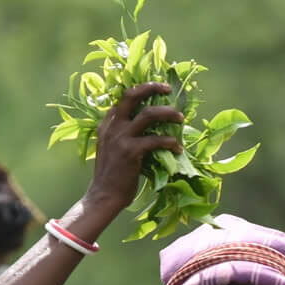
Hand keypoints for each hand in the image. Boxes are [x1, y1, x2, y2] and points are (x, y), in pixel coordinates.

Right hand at [87, 82, 183, 213]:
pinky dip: (169, 142)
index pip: (123, 99)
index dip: (140, 91)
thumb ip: (122, 136)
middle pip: (132, 95)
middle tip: (167, 88)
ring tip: (180, 118)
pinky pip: (155, 140)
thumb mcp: (111, 150)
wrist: (104, 196)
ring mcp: (121, 138)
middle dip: (151, 87)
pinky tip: (177, 147)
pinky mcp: (131, 151)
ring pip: (148, 114)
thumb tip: (147, 131)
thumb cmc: (112, 177)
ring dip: (167, 113)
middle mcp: (112, 126)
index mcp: (107, 124)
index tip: (155, 90)